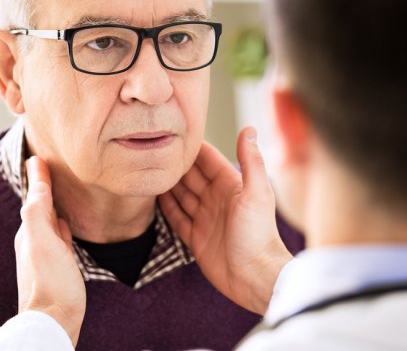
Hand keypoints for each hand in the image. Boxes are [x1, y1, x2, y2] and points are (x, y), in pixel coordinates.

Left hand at [15, 157, 85, 344]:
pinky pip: (59, 239)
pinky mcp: (58, 268)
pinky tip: (65, 224)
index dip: (38, 177)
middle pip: (39, 207)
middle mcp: (34, 242)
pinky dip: (60, 226)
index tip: (39, 157)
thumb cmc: (50, 282)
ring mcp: (46, 256)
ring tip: (57, 190)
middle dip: (43, 188)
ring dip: (51, 205)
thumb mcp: (42, 240)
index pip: (34, 197)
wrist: (53, 321)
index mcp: (29, 232)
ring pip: (48, 222)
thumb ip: (37, 210)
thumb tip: (37, 179)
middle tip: (46, 167)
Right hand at [159, 127, 292, 314]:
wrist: (255, 277)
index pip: (208, 160)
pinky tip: (153, 196)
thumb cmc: (259, 235)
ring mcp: (205, 219)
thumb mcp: (257, 193)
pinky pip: (177, 219)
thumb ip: (252, 161)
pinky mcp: (196, 239)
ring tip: (147, 169)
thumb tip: (249, 128)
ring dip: (167, 184)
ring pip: (181, 196)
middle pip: (191, 176)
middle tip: (152, 149)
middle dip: (174, 164)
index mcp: (231, 186)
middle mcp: (216, 200)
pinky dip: (166, 208)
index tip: (173, 131)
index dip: (192, 147)